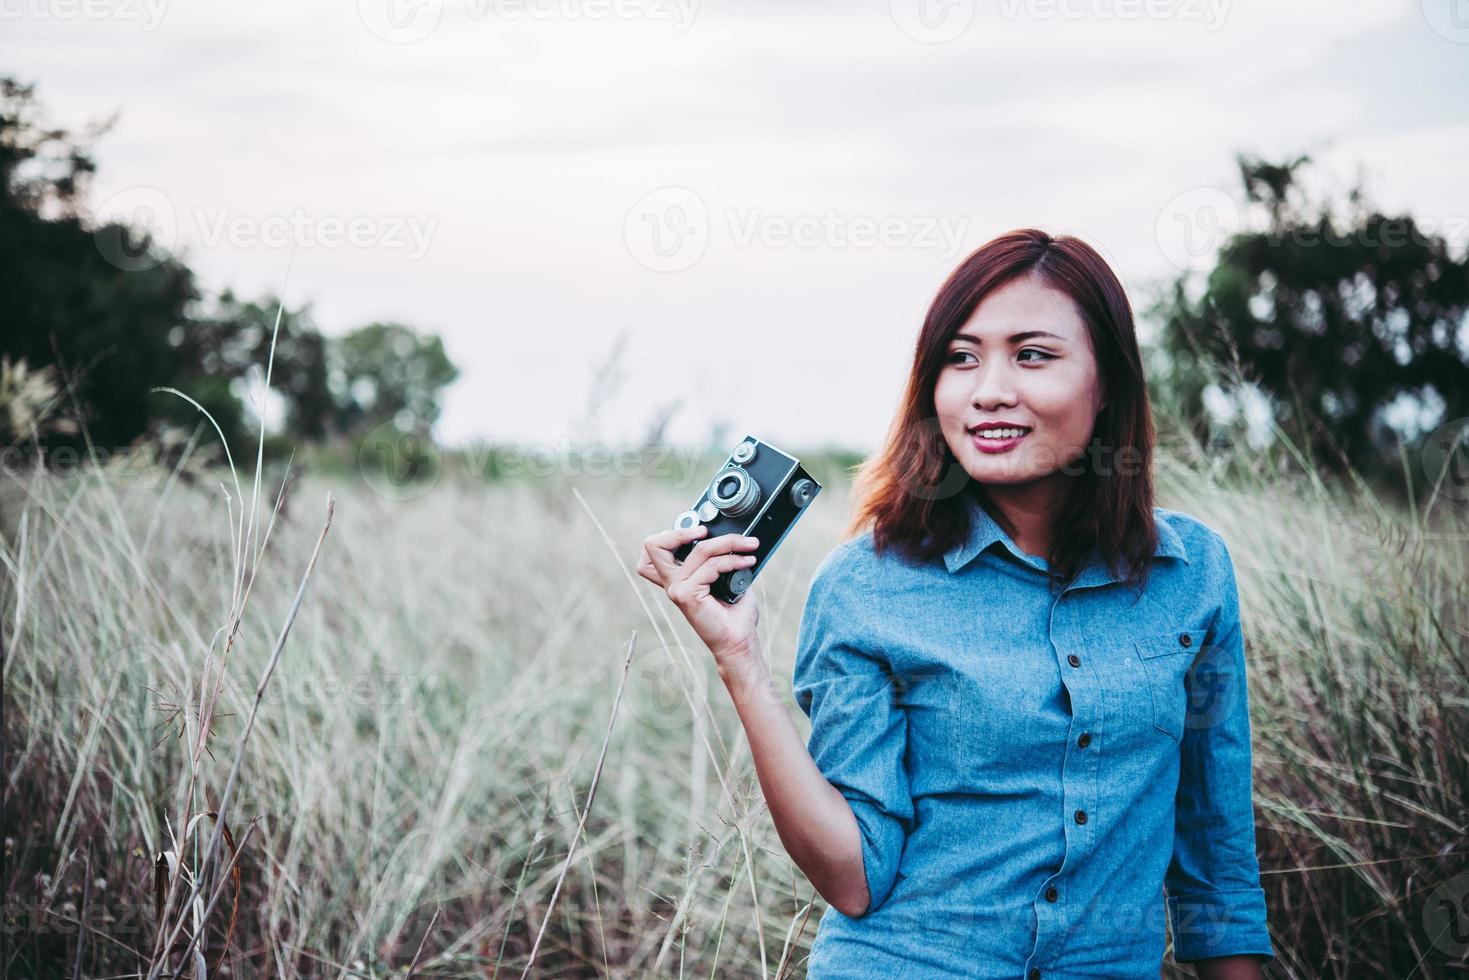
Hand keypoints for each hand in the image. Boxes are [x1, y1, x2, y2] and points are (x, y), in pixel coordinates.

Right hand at [637, 524, 761, 661]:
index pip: (653, 551)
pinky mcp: (687, 595)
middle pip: (654, 546)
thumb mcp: (724, 577)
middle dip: (680, 531)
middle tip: (706, 531)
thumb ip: (718, 558)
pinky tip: (746, 562)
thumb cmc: (734, 613)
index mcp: (677, 578)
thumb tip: (731, 535)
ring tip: (749, 546)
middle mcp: (672, 583)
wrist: (739, 640)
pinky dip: (733, 561)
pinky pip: (712, 566)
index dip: (669, 535)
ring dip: (729, 542)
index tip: (697, 532)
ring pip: (699, 549)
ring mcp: (676, 589)